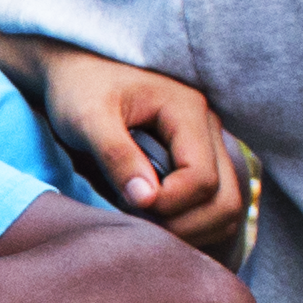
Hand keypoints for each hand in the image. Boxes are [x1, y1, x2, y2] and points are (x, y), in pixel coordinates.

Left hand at [36, 47, 244, 248]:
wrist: (75, 71)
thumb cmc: (79, 89)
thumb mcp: (86, 118)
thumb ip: (116, 155)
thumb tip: (146, 200)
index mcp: (187, 110)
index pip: (201, 180)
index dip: (168, 205)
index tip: (126, 203)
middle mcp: (208, 129)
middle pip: (226, 201)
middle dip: (186, 227)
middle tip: (140, 228)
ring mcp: (208, 147)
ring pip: (226, 208)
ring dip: (192, 230)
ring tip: (147, 227)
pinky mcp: (199, 161)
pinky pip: (214, 207)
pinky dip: (193, 226)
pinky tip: (157, 224)